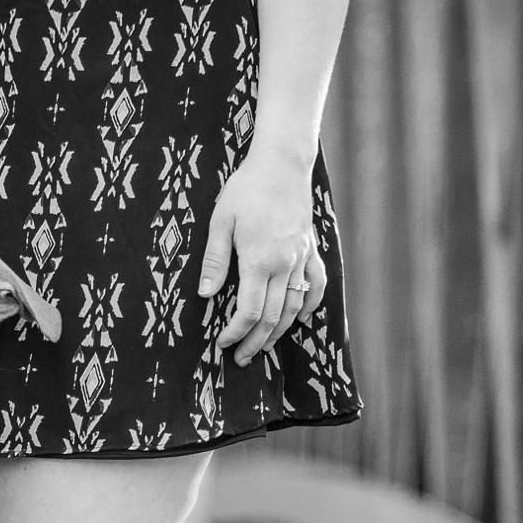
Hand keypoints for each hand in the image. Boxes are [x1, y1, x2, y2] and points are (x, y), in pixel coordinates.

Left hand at [196, 147, 326, 367]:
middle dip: (255, 342)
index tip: (223, 344)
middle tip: (241, 359)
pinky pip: (316, 284)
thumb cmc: (246, 188)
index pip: (250, 311)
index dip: (236, 333)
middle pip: (273, 316)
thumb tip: (206, 294)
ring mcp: (302, 258)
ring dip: (280, 331)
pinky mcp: (311, 249)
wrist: (282, 163)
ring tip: (264, 347)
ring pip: (295, 306)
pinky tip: (302, 318)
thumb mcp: (220, 221)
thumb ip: (215, 260)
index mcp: (260, 260)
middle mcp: (285, 264)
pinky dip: (311, 305)